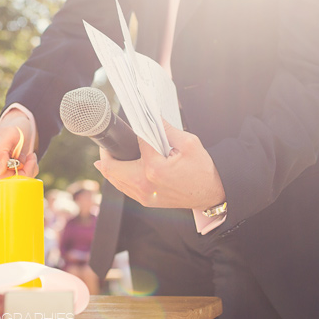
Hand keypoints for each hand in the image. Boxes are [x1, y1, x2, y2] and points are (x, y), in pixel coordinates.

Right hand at [0, 108, 38, 179]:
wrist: (19, 126)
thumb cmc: (15, 127)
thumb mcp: (9, 133)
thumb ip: (0, 150)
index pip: (5, 177)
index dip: (22, 170)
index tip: (30, 156)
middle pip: (10, 181)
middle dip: (26, 170)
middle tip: (31, 156)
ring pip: (15, 182)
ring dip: (27, 170)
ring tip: (29, 157)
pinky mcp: (2, 174)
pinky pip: (18, 180)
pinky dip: (26, 171)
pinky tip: (27, 162)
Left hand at [94, 120, 225, 209]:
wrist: (211, 193)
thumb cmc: (202, 170)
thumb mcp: (189, 143)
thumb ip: (167, 129)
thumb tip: (152, 117)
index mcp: (154, 168)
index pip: (135, 142)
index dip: (134, 130)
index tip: (131, 123)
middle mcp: (145, 184)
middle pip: (111, 168)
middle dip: (107, 152)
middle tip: (107, 142)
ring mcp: (144, 195)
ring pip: (114, 180)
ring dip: (108, 167)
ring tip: (109, 154)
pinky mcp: (146, 201)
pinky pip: (124, 189)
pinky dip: (118, 178)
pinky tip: (118, 169)